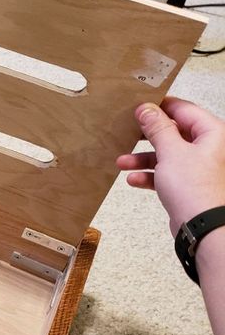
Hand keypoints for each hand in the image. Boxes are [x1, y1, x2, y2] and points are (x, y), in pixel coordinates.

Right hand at [117, 97, 224, 235]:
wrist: (201, 226)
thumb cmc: (195, 189)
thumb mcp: (170, 151)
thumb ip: (157, 128)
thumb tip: (147, 110)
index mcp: (212, 133)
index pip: (183, 110)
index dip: (160, 108)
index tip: (139, 108)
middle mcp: (208, 148)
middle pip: (173, 133)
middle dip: (147, 137)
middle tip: (128, 132)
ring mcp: (198, 167)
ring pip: (166, 154)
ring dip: (143, 158)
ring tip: (122, 162)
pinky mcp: (188, 185)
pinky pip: (165, 174)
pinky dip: (150, 175)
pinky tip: (134, 179)